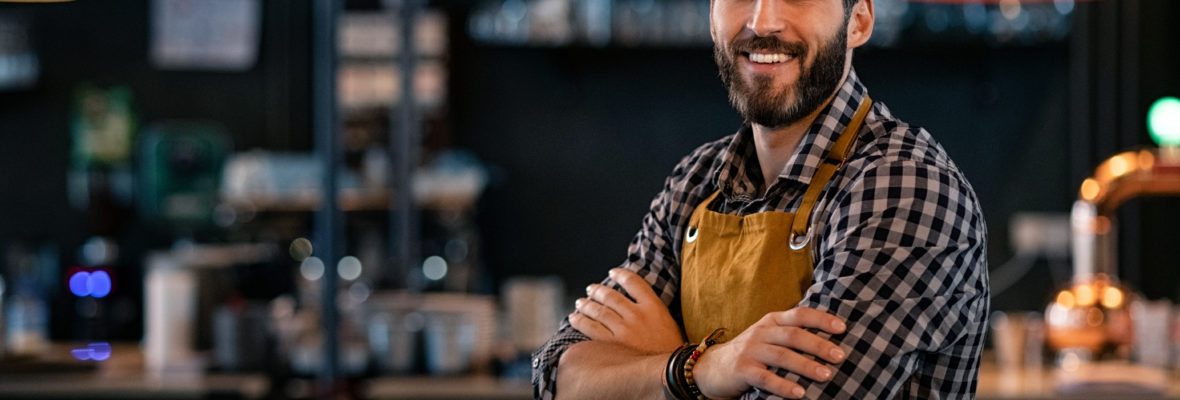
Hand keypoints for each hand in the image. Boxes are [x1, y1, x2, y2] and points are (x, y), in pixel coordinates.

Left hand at [569, 268, 683, 353]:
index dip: (621, 275)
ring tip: (580, 302)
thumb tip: (635, 300)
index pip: (634, 282)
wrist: (670, 372)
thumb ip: (652, 310)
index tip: (613, 272)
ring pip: (598, 310)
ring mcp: (624, 330)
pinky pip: (590, 328)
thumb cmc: (670, 349)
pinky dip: (580, 321)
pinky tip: (574, 318)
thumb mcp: (669, 323)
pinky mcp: (612, 345)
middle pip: (611, 296)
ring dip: (586, 304)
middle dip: (598, 290)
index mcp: (654, 307)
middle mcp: (637, 315)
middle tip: (591, 289)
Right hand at [695, 308, 847, 398]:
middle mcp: (762, 332)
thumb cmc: (750, 353)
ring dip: (806, 366)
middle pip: (794, 335)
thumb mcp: (769, 337)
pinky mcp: (742, 369)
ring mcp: (751, 350)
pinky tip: (800, 393)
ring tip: (826, 375)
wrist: (712, 367)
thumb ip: (792, 335)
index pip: (799, 315)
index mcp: (772, 321)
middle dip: (819, 345)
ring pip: (782, 356)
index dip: (821, 320)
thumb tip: (831, 343)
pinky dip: (784, 386)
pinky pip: (765, 378)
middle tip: (840, 356)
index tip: (842, 328)